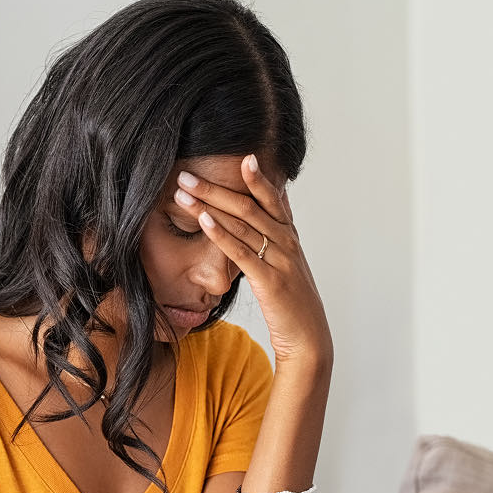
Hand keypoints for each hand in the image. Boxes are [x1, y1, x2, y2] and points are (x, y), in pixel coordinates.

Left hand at [174, 155, 331, 366]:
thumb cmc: (292, 302)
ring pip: (242, 225)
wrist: (308, 337)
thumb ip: (279, 235)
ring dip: (209, 205)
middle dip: (215, 188)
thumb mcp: (288, 264)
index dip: (257, 177)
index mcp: (290, 237)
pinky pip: (241, 253)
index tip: (241, 155)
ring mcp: (279, 260)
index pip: (273, 199)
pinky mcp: (269, 280)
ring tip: (183, 192)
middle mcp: (286, 243)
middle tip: (186, 174)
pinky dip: (221, 234)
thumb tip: (275, 204)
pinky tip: (204, 221)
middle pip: (249, 206)